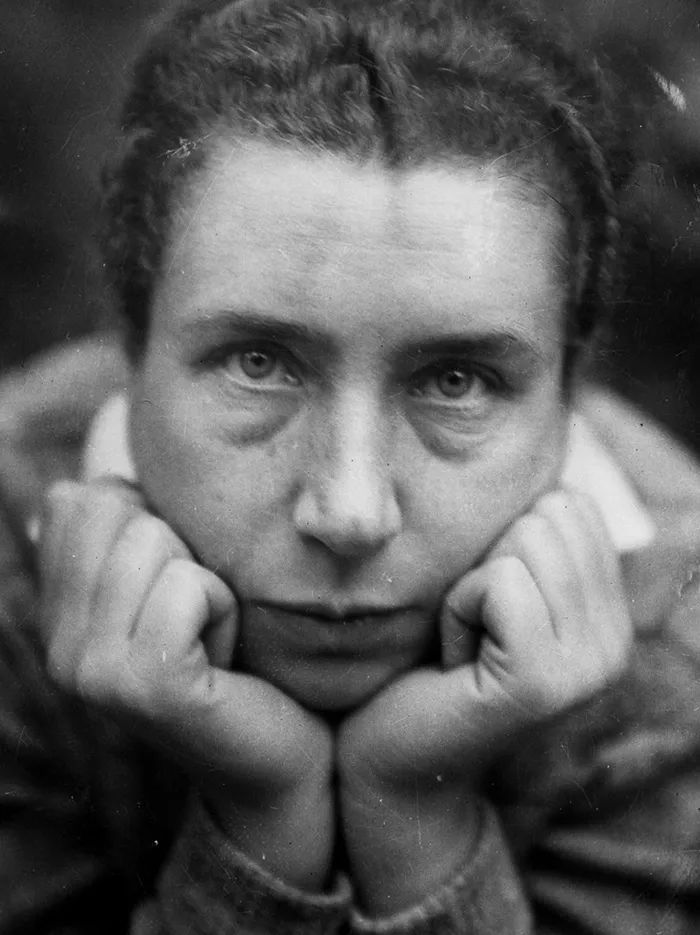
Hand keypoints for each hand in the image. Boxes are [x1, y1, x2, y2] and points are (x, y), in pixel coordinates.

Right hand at [39, 480, 333, 889]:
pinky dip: (223, 608)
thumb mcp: (178, 583)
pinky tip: (224, 658)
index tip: (178, 585)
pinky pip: (186, 586)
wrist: (282, 757)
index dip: (151, 518)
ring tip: (212, 636)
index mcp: (61, 615)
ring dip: (207, 581)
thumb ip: (132, 537)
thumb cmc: (241, 657)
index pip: (76, 501)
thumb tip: (93, 483)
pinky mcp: (142, 687)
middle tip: (199, 617)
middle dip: (182, 548)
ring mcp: (92, 671)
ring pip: (151, 542)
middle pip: (115, 511)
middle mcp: (60, 645)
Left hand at [337, 488, 631, 912]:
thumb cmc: (429, 661)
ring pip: (525, 541)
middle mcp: (614, 642)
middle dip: (488, 559)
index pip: (572, 503)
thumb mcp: (491, 588)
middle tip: (472, 625)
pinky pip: (499, 582)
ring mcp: (588, 666)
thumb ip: (531, 538)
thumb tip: (547, 459)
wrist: (394, 759)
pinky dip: (458, 608)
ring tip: (463, 641)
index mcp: (609, 615)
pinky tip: (453, 657)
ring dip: (470, 584)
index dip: (506, 540)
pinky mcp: (543, 682)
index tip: (487, 605)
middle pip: (550, 514)